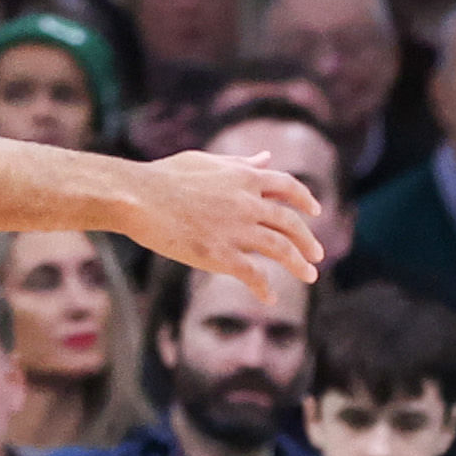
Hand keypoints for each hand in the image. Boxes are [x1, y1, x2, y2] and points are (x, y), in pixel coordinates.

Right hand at [124, 148, 324, 288]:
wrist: (138, 197)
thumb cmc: (165, 177)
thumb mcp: (207, 162)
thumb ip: (241, 163)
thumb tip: (266, 158)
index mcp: (244, 177)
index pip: (288, 186)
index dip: (305, 199)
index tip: (316, 211)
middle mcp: (246, 203)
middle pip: (290, 222)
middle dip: (308, 240)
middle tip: (318, 254)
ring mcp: (235, 230)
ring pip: (280, 249)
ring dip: (298, 265)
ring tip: (310, 276)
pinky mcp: (219, 254)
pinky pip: (252, 275)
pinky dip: (264, 288)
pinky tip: (269, 298)